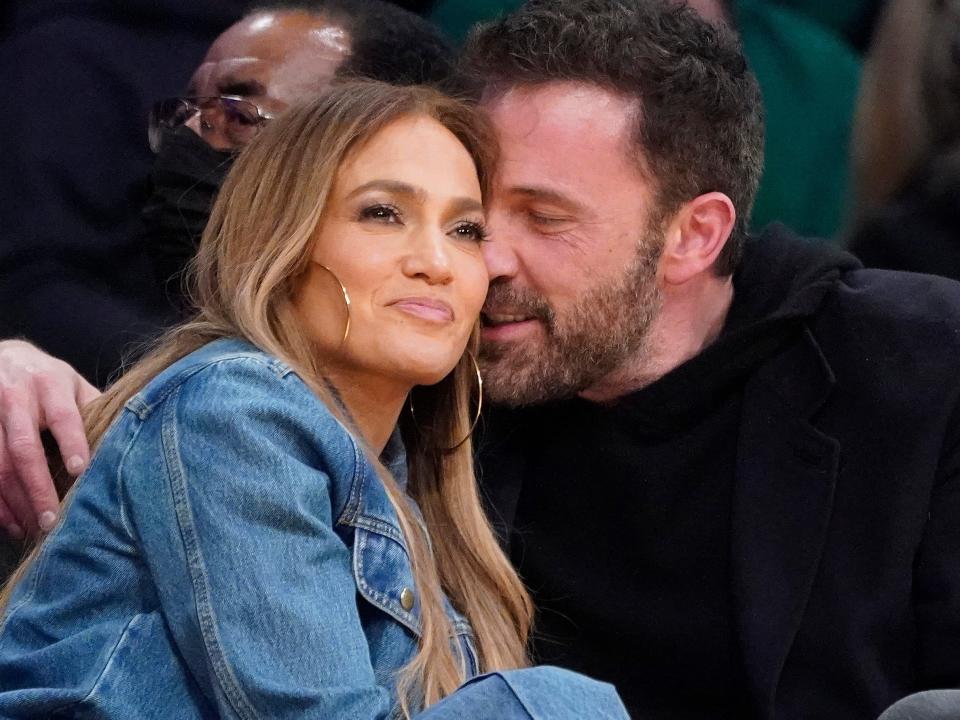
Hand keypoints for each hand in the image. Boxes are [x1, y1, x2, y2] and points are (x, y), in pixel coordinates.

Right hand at [0, 341, 100, 536]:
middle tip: (51, 518)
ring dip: (14, 500)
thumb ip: (94, 408)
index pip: (63, 416)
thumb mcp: (73, 383)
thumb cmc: (47, 378)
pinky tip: (9, 520)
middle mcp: (16, 396)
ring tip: (31, 527)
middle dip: (38, 487)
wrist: (1, 357)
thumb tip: (130, 438)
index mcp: (50, 384)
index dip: (71, 443)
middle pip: (25, 448)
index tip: (80, 470)